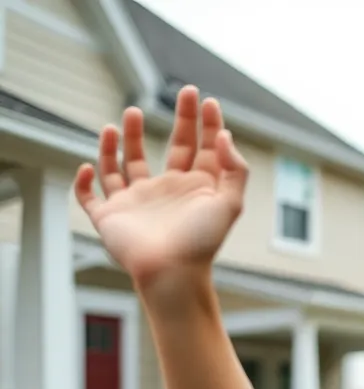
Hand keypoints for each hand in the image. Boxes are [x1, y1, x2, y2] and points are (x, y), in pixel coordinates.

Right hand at [74, 85, 247, 297]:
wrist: (172, 274)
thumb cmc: (202, 243)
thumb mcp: (230, 203)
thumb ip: (235, 168)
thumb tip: (224, 135)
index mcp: (197, 189)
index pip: (203, 149)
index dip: (205, 124)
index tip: (205, 100)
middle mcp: (168, 192)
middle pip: (172, 148)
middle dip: (177, 121)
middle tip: (182, 94)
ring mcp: (137, 203)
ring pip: (127, 165)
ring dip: (125, 141)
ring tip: (129, 116)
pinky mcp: (111, 217)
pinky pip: (90, 196)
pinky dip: (84, 181)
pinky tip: (88, 164)